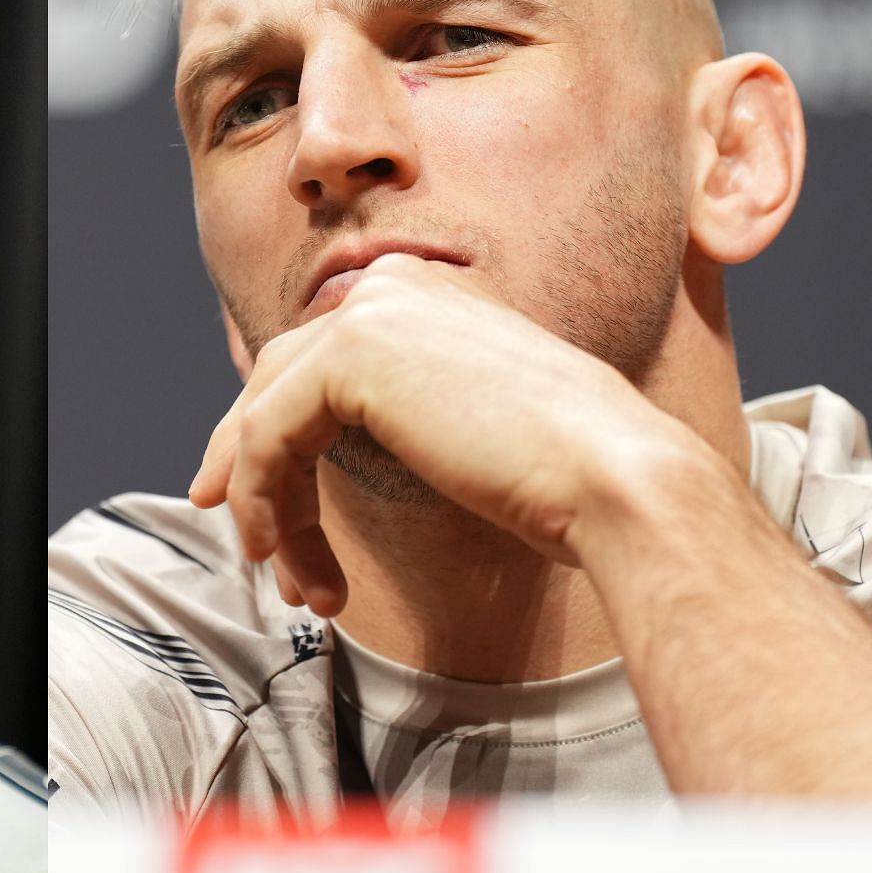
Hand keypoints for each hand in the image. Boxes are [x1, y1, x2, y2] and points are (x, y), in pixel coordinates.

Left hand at [189, 252, 710, 613]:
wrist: (615, 481)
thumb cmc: (565, 478)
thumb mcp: (466, 429)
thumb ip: (401, 413)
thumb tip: (319, 447)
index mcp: (428, 294)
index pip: (317, 362)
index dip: (276, 440)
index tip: (266, 516)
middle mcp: (394, 285)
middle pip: (278, 382)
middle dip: (257, 474)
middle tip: (258, 553)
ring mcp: (370, 310)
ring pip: (266, 415)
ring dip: (270, 508)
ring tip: (294, 587)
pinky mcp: (350, 352)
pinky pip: (265, 434)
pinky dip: (262, 500)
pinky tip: (281, 556)